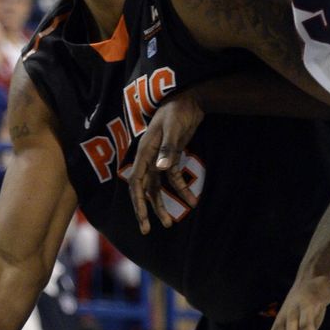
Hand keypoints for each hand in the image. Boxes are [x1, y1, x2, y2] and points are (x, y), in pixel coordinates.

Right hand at [127, 89, 204, 233]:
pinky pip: (174, 179)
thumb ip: (168, 149)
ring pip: (157, 187)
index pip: (136, 182)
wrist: (190, 99)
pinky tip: (192, 201)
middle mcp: (149, 158)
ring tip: (169, 223)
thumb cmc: (177, 111)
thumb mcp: (173, 128)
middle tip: (148, 230)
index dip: (137, 203)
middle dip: (146, 209)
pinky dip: (181, 191)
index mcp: (145, 152)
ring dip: (161, 204)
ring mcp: (160, 158)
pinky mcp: (172, 157)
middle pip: (143, 188)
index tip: (142, 221)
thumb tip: (161, 170)